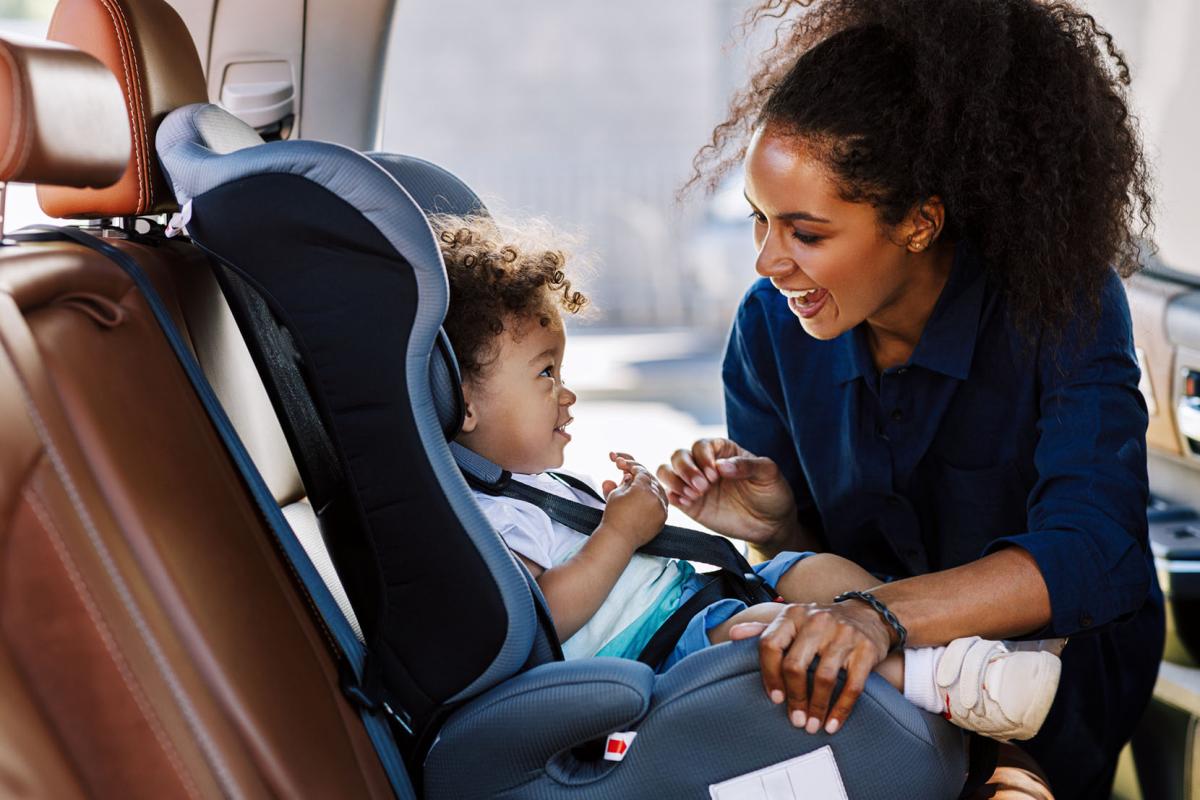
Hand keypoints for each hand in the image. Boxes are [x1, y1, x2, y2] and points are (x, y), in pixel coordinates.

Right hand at [600, 452, 666, 548]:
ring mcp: (661, 509)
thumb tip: (629, 476)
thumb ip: (624, 481)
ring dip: (648, 486)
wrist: (618, 539)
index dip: (630, 466)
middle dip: (639, 475)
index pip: (640, 471)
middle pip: (651, 479)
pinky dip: (654, 498)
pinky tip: (644, 499)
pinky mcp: (663, 519)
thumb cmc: (614, 517)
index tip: (623, 465)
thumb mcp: (616, 493)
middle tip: (629, 475)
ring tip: (636, 487)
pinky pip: (661, 503)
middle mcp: (656, 497)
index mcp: (644, 488)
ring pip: (658, 490)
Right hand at [656, 437, 796, 547]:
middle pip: (679, 455)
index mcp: (722, 452)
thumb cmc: (772, 494)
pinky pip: (670, 494)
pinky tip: (687, 503)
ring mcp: (695, 484)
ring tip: (692, 495)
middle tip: (703, 487)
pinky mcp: (689, 504)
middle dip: (686, 469)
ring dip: (675, 480)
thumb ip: (747, 466)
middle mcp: (704, 465)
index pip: (701, 444)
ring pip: (667, 471)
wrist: (771, 525)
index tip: (715, 474)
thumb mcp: (769, 474)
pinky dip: (672, 496)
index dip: (703, 457)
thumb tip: (721, 466)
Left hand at [728, 601, 892, 734]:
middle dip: (793, 697)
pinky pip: (852, 686)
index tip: (774, 698)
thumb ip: (764, 629)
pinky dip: (841, 709)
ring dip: (816, 707)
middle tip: (796, 719)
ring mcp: (843, 634)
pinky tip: (832, 723)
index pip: (770, 645)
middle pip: (795, 665)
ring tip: (812, 726)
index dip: (769, 675)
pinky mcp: (865, 649)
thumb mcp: (793, 620)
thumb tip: (733, 634)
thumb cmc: (821, 624)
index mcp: (793, 615)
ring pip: (824, 678)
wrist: (869, 614)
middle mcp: (817, 621)